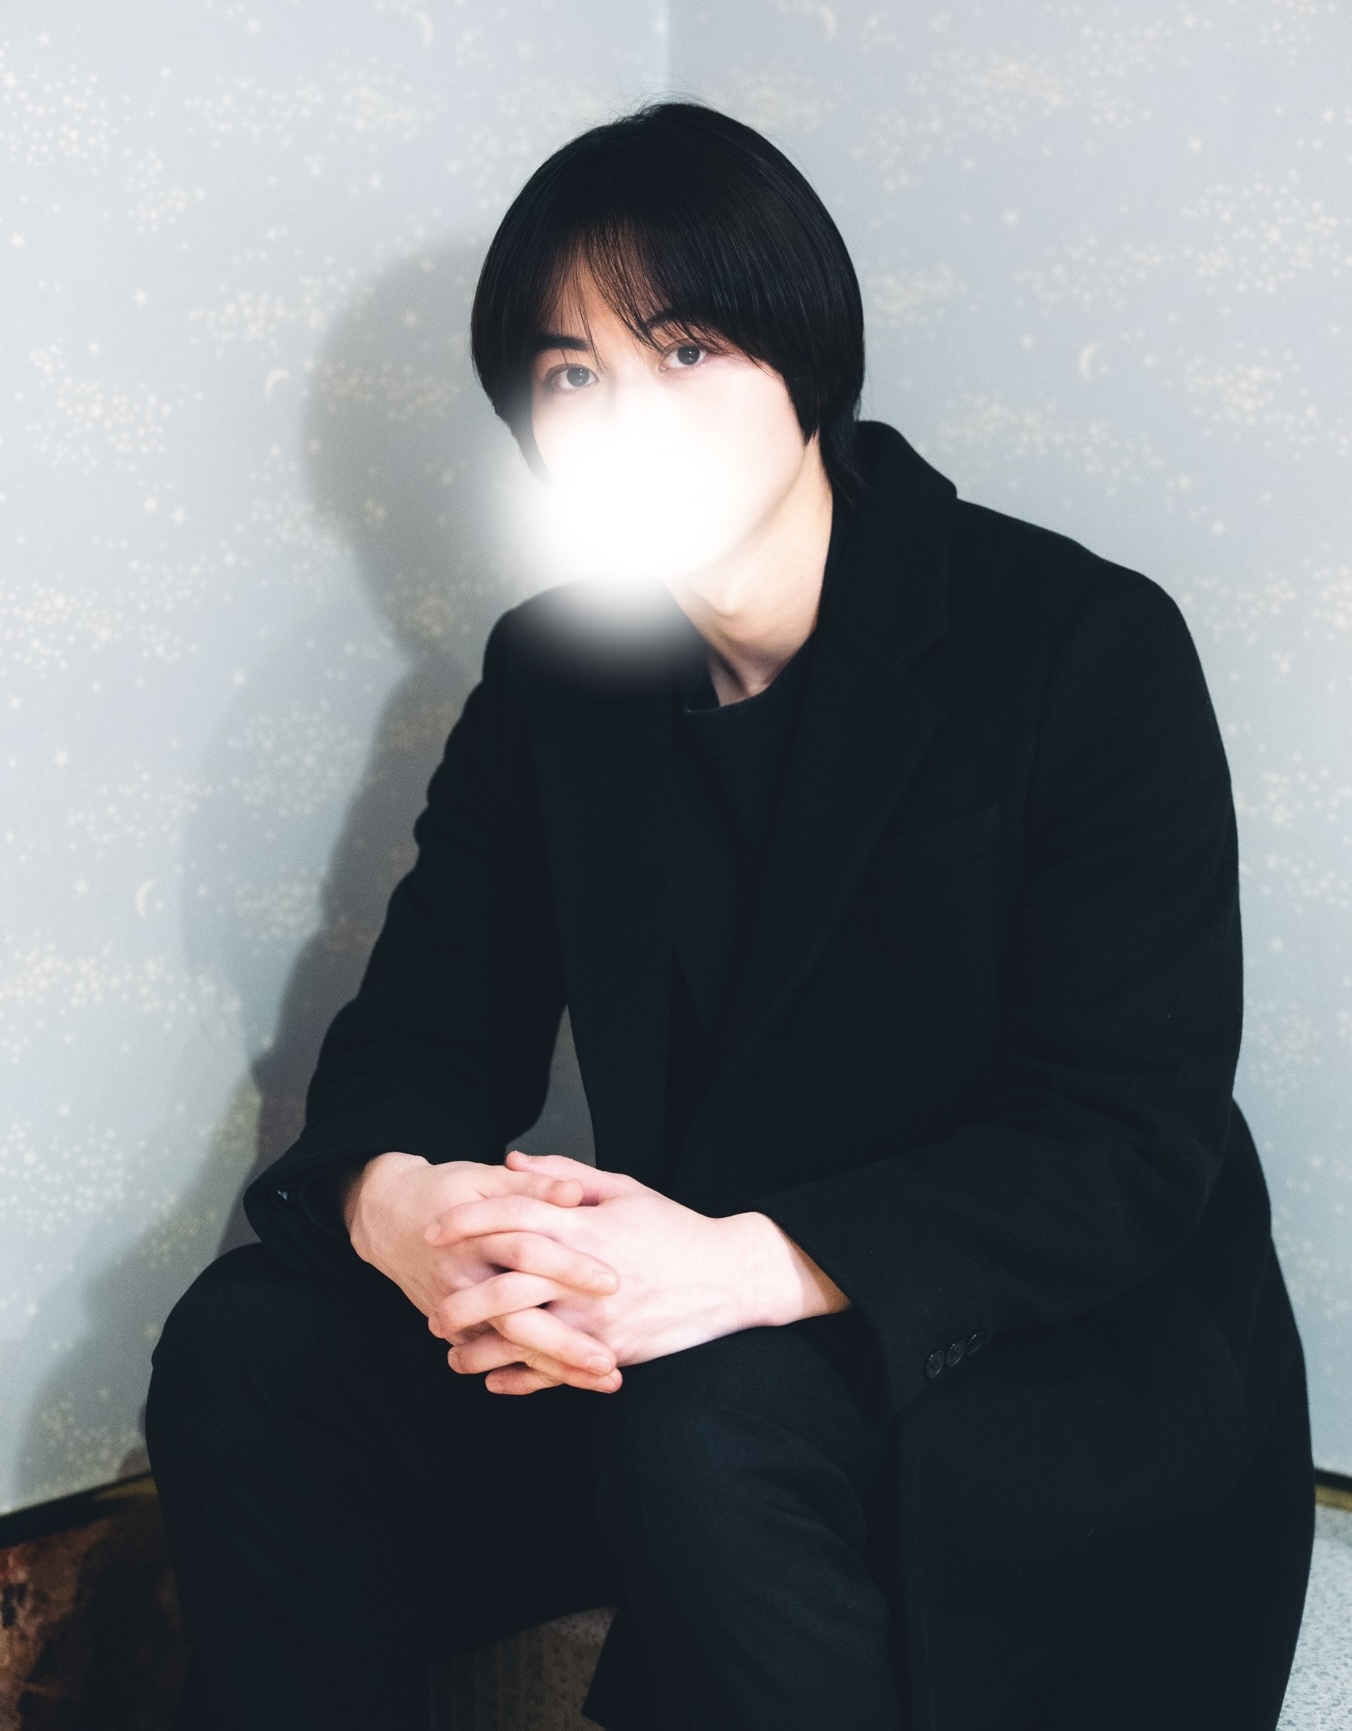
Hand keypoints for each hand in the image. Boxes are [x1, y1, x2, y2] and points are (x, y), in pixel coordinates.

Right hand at [343, 1152, 624, 1392]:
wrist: (387, 1217)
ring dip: (554, 1367)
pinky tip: (571, 1382)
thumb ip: (533, 1187)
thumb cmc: (444, 1191)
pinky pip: (494, 1359)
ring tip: (601, 1377)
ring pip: (507, 1346)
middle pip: (515, 1314)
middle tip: (608, 1356)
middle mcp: (462, 1276)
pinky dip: (531, 1375)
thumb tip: (575, 1192)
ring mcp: (456, 1308)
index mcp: (476, 1234)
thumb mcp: (485, 1178)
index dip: (569, 1266)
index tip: (612, 1282)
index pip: (527, 1251)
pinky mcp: (456, 1329)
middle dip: (563, 1340)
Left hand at [426, 1151, 849, 1395]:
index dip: (468, 1223)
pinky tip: (494, 1382)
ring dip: (481, 1348)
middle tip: (433, 1306)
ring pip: (524, 1338)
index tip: (435, 1232)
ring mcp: (597, 1318)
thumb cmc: (674, 1227)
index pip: (511, 1219)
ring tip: (453, 1353)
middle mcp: (585, 1275)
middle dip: (462, 1298)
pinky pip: (556, 1373)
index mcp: (585, 1227)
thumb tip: (512, 1163)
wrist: (728, 1275)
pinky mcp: (611, 1351)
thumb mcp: (622, 1189)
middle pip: (506, 1286)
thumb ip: (564, 1177)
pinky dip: (520, 1381)